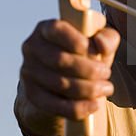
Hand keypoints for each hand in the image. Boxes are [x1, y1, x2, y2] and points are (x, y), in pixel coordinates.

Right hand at [18, 18, 120, 134]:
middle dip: (88, 69)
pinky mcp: (32, 95)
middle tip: (106, 74)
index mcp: (46, 28)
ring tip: (105, 88)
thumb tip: (100, 43)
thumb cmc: (85, 54)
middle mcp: (32, 47)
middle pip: (59, 60)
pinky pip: (54, 105)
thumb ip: (107, 37)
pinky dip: (77, 107)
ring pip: (59, 84)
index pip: (56, 29)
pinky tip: (94, 105)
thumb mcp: (98, 42)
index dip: (74, 40)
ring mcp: (28, 72)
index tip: (93, 50)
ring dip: (87, 89)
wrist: (65, 81)